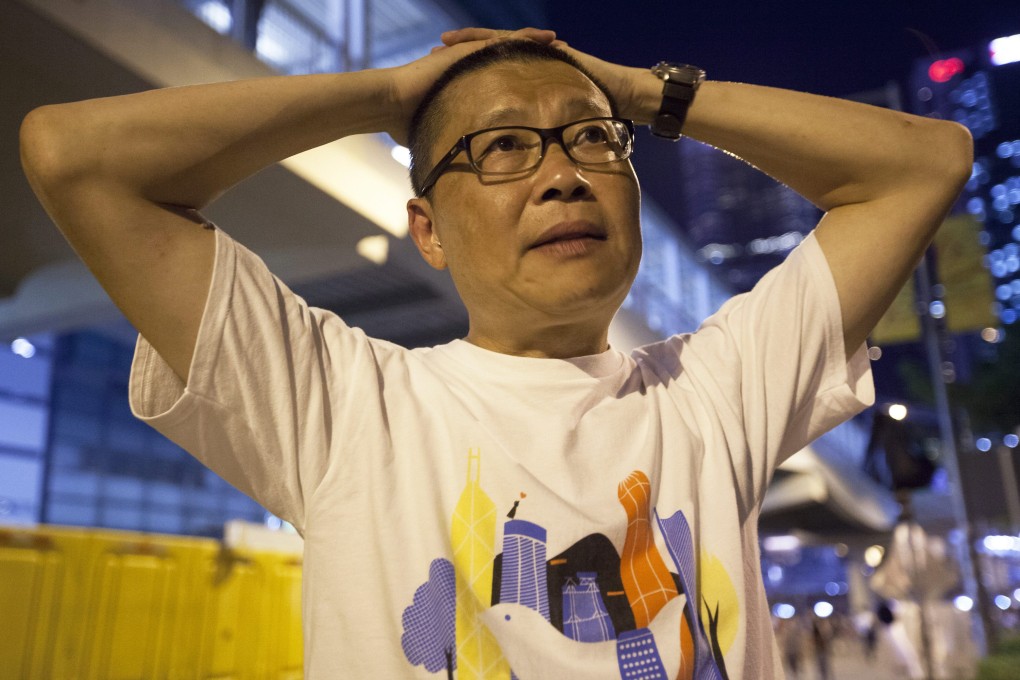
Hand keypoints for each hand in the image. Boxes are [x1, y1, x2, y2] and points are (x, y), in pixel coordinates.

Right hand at [385, 27, 558, 144]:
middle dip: (535, 58)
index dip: (524, 80)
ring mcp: (467, 55)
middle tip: (562, 57)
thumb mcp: (439, 135)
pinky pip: (499, 41)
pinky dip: (523, 38)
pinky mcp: (464, 51)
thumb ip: (450, 146)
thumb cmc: (406, 123)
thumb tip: (456, 175)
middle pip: (510, 58)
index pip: (501, 79)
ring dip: (535, 43)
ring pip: (509, 45)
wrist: (390, 104)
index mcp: (466, 84)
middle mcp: (469, 66)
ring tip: (559, 42)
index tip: (546, 84)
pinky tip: (543, 38)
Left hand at [438, 28, 652, 123]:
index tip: (437, 79)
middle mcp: (532, 65)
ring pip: (499, 44)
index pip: (490, 76)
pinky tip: (480, 41)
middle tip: (432, 54)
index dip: (465, 76)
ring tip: (445, 43)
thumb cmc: (597, 118)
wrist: (625, 96)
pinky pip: (521, 43)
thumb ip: (538, 141)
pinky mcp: (551, 49)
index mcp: (528, 83)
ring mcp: (541, 54)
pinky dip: (499, 41)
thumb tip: (522, 166)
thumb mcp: (557, 132)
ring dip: (472, 42)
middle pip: (488, 56)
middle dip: (460, 55)